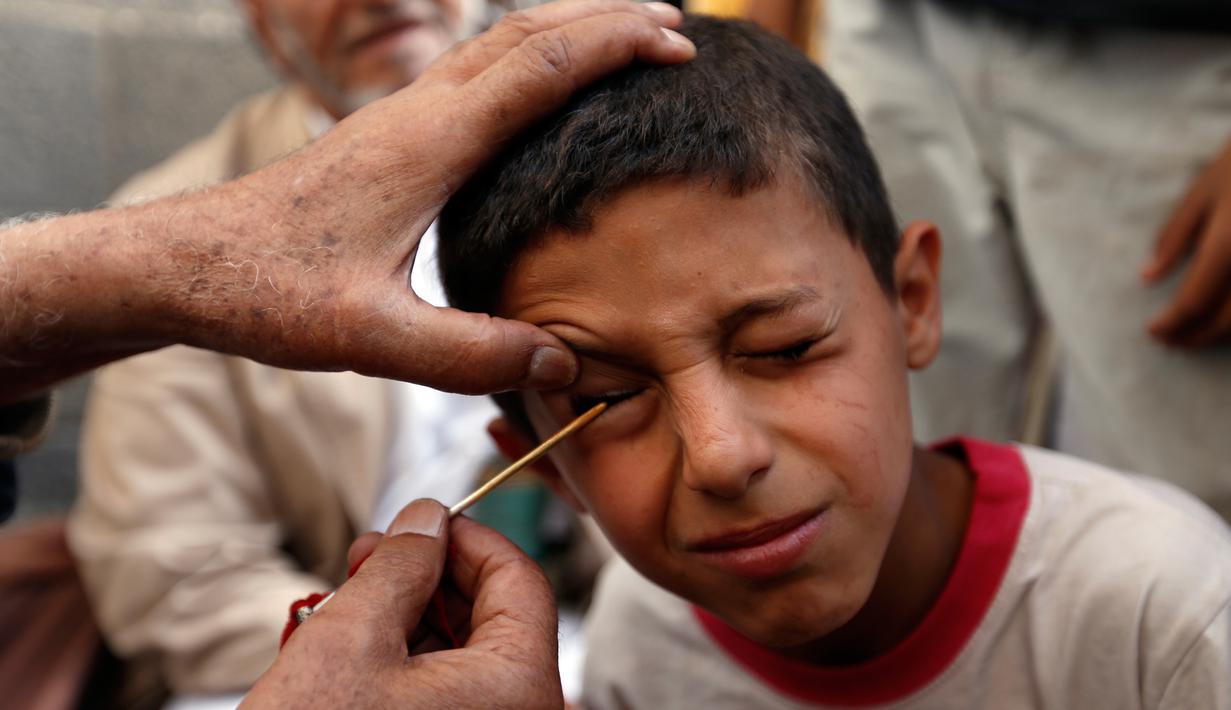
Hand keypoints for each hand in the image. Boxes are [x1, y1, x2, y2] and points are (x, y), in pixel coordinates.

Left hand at [0, 1, 694, 401]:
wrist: (182, 264)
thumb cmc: (266, 293)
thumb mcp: (370, 340)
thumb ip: (468, 354)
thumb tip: (565, 366)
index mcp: (425, 146)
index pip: (539, 69)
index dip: (614, 48)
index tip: (678, 46)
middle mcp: (414, 114)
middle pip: (524, 34)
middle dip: (605, 20)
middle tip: (675, 25)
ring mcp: (397, 118)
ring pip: (496, 44)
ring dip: (565, 30)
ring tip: (622, 36)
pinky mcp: (384, 135)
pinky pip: (472, 71)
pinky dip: (525, 59)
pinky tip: (537, 89)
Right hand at [242, 499, 561, 709]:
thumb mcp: (353, 638)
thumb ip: (400, 567)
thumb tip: (427, 518)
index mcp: (520, 686)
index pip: (520, 579)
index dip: (467, 538)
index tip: (418, 524)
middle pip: (495, 616)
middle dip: (431, 578)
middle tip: (371, 557)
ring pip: (467, 655)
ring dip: (411, 618)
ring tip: (350, 600)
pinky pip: (449, 694)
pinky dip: (407, 664)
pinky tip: (356, 648)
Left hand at [1143, 137, 1230, 347]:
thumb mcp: (1203, 191)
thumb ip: (1175, 236)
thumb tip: (1148, 277)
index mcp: (1227, 244)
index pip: (1193, 301)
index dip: (1171, 323)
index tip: (1152, 331)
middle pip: (1226, 322)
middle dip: (1195, 338)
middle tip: (1169, 342)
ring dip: (1220, 334)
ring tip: (1194, 333)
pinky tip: (1223, 315)